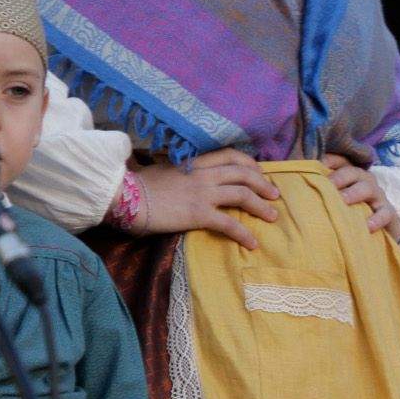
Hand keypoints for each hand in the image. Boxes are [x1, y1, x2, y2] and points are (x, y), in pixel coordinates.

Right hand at [132, 150, 279, 249]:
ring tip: (272, 217)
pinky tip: (252, 243)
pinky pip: (229, 223)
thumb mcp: (164, 170)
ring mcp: (202, 193)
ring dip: (261, 206)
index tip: (259, 172)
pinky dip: (244, 234)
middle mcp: (203, 174)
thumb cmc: (138, 186)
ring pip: (243, 195)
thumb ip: (180, 170)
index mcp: (195, 162)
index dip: (250, 163)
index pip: (230, 155)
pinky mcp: (198, 213)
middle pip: (244, 173)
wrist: (125, 198)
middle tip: (274, 195)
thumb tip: (183, 174)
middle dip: (263, 183)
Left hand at [323, 154, 399, 239]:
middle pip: (354, 172)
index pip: (341, 161)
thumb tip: (293, 185)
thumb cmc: (352, 212)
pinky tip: (367, 226)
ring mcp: (378, 197)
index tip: (315, 164)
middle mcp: (365, 182)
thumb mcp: (337, 200)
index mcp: (351, 175)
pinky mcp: (389, 214)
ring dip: (355, 193)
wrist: (381, 230)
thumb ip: (322, 191)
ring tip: (343, 201)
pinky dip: (377, 219)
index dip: (329, 160)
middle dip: (340, 176)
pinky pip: (385, 213)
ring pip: (369, 188)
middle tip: (328, 184)